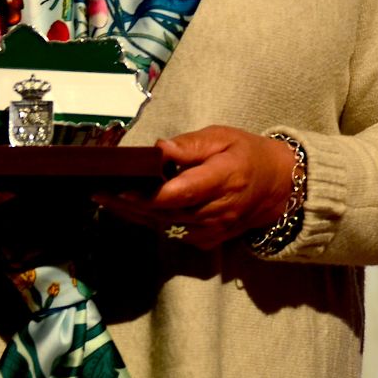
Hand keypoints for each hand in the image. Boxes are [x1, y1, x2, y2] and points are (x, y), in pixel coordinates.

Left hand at [96, 126, 295, 248]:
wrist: (277, 187)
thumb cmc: (246, 154)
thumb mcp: (224, 137)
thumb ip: (192, 145)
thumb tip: (160, 149)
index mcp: (225, 177)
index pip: (181, 192)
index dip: (149, 194)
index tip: (121, 187)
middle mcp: (218, 209)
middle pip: (166, 212)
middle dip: (130, 204)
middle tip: (99, 191)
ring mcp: (213, 229)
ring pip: (165, 225)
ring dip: (134, 214)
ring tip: (106, 199)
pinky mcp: (207, 241)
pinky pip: (172, 232)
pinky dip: (151, 221)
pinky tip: (130, 210)